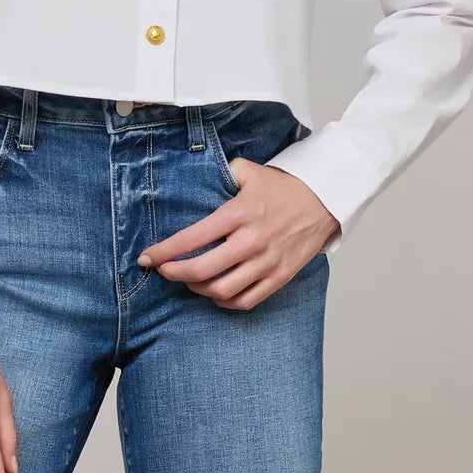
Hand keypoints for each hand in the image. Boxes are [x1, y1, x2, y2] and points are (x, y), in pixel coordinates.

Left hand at [139, 158, 339, 306]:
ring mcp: (266, 263)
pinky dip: (225, 302)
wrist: (325, 200)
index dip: (164, 252)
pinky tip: (215, 293)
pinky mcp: (279, 277)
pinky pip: (245, 300)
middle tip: (164, 271)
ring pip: (221, 291)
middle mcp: (251, 241)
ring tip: (190, 280)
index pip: (192, 238)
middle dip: (174, 274)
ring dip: (198, 289)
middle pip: (201, 271)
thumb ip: (221, 174)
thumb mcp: (250, 171)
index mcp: (239, 214)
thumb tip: (195, 177)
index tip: (147, 258)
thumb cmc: (284, 187)